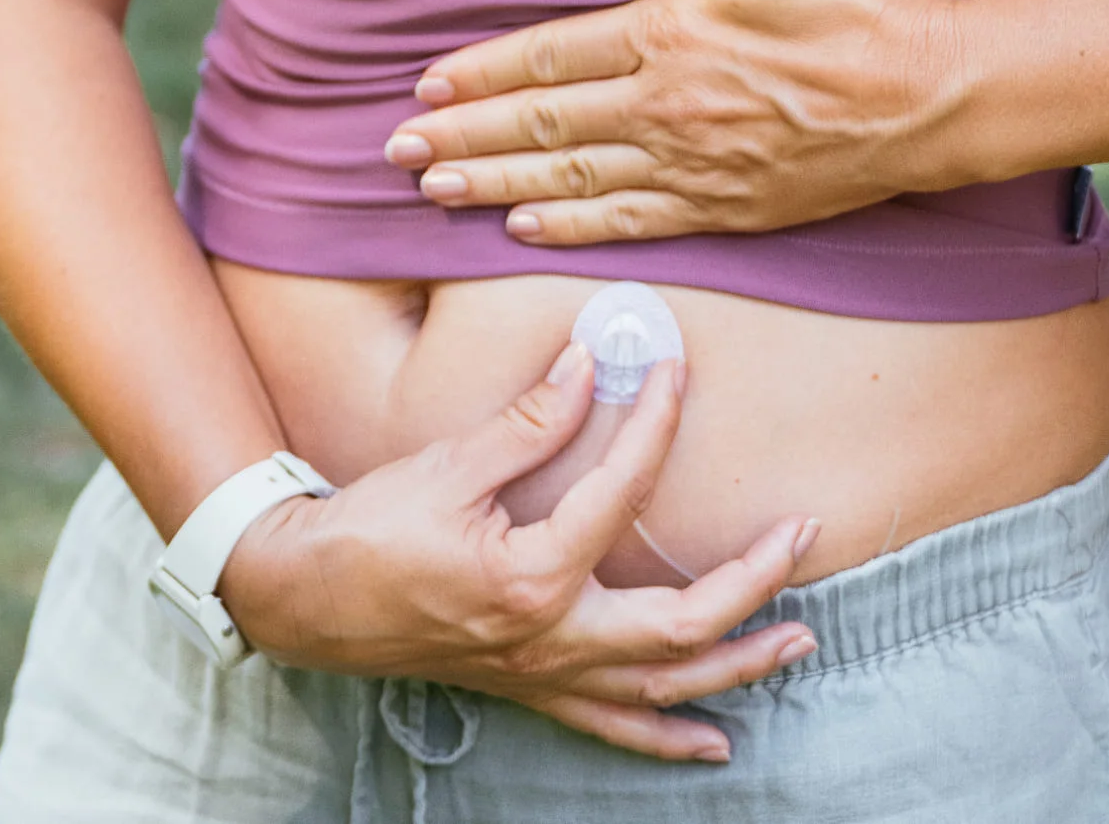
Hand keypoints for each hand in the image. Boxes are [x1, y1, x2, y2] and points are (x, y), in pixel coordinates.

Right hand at [213, 342, 821, 759]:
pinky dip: (668, 738)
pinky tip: (715, 742)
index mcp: (531, 576)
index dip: (652, 426)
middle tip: (802, 534)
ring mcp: (543, 674)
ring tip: (801, 639)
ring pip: (663, 685)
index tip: (674, 373)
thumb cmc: (369, 530)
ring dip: (738, 664)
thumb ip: (526, 424)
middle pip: (680, 622)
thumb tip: (588, 366)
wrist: (305, 598)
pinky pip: (612, 728)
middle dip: (752, 580)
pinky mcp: (529, 689)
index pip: (617, 493)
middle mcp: (550, 639)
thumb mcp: (445, 466)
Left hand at [380, 0, 974, 245]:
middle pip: (542, 123)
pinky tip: (519, 230)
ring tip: (432, 190)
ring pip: (571, 179)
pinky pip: (629, 224)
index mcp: (671, 33)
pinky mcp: (727, 210)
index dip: (480, 71)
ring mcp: (696, 165)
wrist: (937, 95)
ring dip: (493, 185)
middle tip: (396, 150)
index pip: (549, 53)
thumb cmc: (859, 5)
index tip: (426, 84)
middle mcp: (669, 105)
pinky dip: (568, 229)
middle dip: (462, 136)